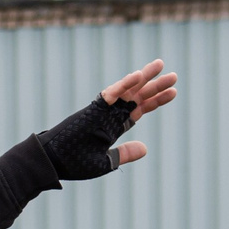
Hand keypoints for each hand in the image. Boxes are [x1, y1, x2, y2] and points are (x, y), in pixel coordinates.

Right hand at [39, 61, 177, 178]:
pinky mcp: (93, 107)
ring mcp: (102, 110)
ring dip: (144, 78)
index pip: (139, 110)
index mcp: (113, 126)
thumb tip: (146, 148)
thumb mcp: (105, 162)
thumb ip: (124, 154)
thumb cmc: (74, 164)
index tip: (173, 93)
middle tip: (174, 76)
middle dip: (156, 86)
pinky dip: (124, 84)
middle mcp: (110, 115)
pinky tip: (138, 76)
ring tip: (161, 65)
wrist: (53, 162)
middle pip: (138, 97)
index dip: (156, 101)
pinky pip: (111, 93)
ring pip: (127, 90)